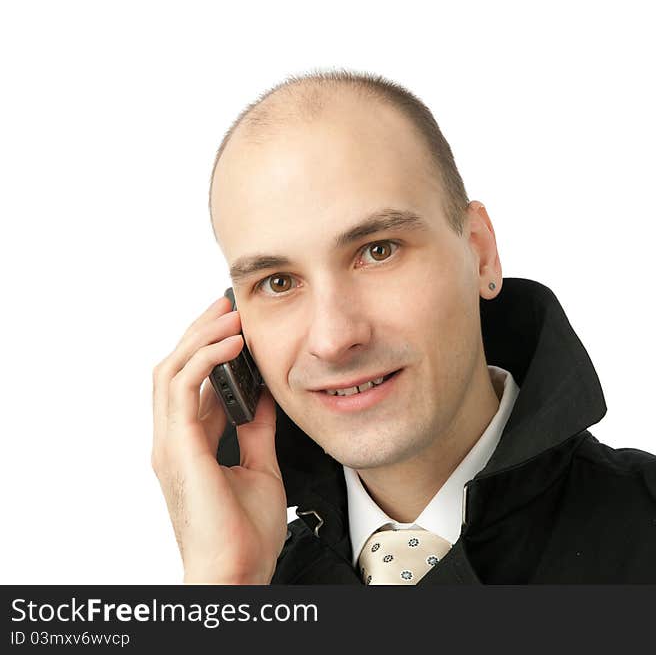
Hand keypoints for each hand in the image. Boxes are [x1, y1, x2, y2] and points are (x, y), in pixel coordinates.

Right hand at [151, 296, 286, 583]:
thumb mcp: (259, 466)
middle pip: (174, 367)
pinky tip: (232, 343)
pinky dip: (205, 359)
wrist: (237, 572)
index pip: (191, 381)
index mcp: (190, 443)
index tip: (235, 323)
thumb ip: (255, 431)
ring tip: (230, 314)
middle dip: (199, 331)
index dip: (209, 347)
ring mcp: (170, 443)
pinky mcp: (178, 449)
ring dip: (200, 336)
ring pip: (171, 370)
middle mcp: (173, 439)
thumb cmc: (244, 534)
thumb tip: (263, 397)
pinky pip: (182, 389)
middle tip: (227, 305)